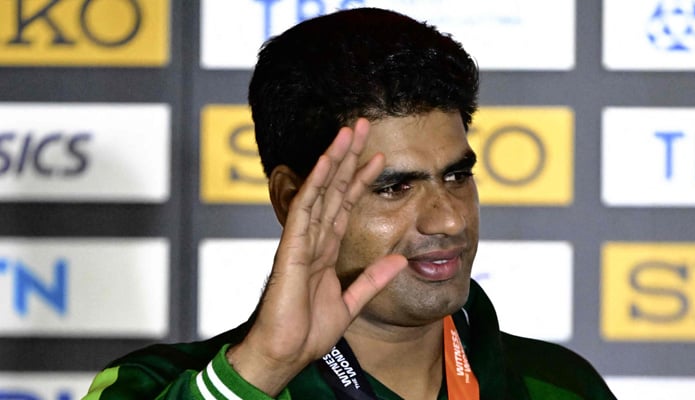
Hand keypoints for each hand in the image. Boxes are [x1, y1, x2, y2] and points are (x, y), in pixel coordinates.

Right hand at [226, 119, 406, 394]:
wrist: (285, 354)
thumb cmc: (307, 332)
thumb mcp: (351, 303)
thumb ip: (373, 279)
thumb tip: (401, 261)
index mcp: (325, 251)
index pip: (346, 205)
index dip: (362, 180)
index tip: (379, 158)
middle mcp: (313, 239)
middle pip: (334, 189)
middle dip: (349, 157)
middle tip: (361, 125)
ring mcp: (301, 240)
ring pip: (320, 190)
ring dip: (335, 159)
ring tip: (349, 131)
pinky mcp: (291, 248)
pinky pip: (305, 210)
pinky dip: (316, 183)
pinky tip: (327, 161)